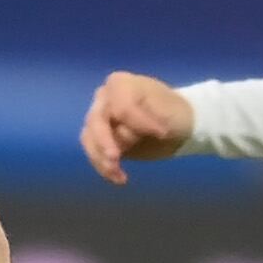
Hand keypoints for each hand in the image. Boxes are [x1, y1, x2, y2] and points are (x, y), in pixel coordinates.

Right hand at [79, 71, 194, 184]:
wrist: (173, 127)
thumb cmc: (172, 114)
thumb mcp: (168, 112)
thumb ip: (147, 119)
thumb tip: (126, 132)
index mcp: (120, 84)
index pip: (121, 105)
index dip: (138, 122)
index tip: (161, 133)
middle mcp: (103, 98)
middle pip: (96, 121)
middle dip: (105, 142)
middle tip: (115, 159)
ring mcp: (98, 118)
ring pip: (89, 139)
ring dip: (101, 159)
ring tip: (120, 176)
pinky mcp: (99, 139)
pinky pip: (93, 153)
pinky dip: (103, 168)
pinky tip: (119, 178)